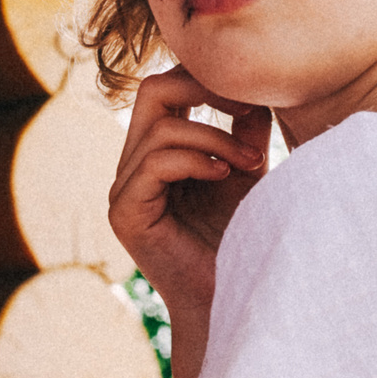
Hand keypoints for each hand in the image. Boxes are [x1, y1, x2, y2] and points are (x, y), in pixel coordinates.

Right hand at [109, 68, 271, 317]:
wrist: (234, 297)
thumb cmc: (243, 237)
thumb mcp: (246, 168)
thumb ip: (243, 128)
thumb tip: (250, 86)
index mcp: (155, 152)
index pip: (166, 89)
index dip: (206, 80)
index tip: (253, 99)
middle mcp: (132, 167)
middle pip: (151, 91)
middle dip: (203, 91)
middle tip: (248, 110)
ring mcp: (123, 190)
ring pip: (160, 129)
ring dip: (215, 138)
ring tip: (251, 163)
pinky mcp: (124, 214)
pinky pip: (154, 163)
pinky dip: (196, 161)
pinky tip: (226, 177)